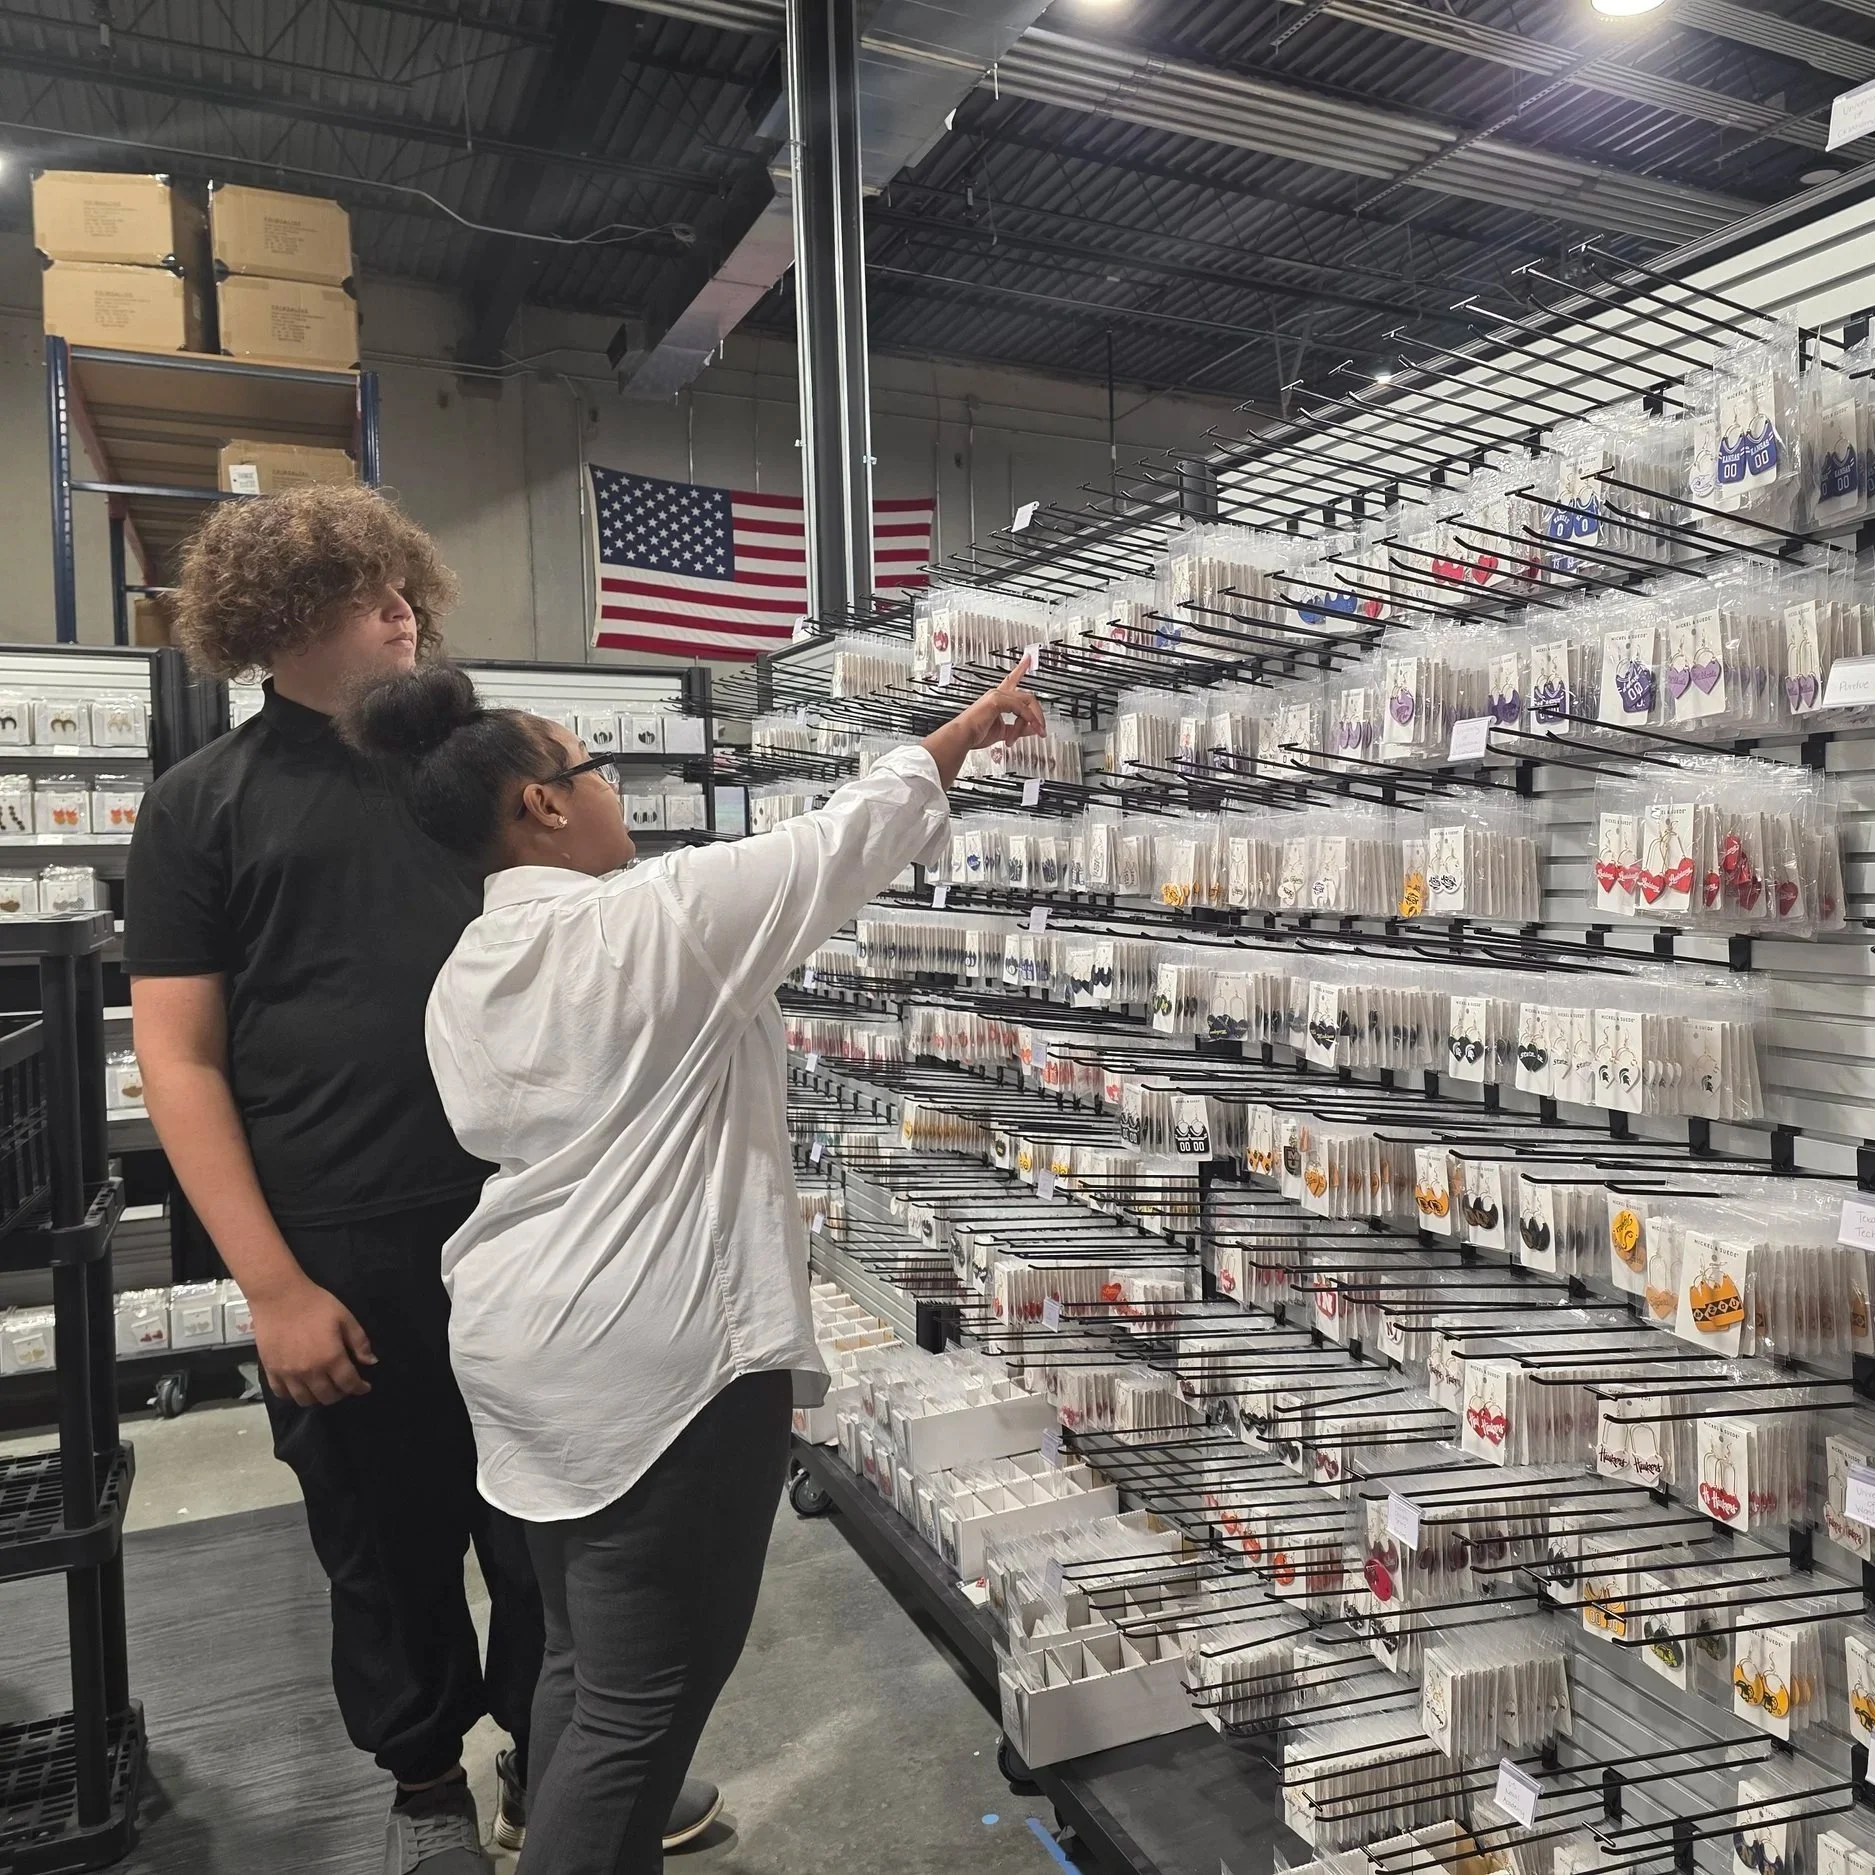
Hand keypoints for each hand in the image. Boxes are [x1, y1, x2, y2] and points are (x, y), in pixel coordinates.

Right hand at [253, 1278, 376, 1406]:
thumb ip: (359, 1342)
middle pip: (327, 1396)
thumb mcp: (345, 1318)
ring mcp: (288, 1374)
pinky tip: (300, 1387)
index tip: (364, 1387)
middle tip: (343, 1385)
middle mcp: (310, 1372)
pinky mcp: (270, 1371)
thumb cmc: (315, 1304)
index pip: (349, 1384)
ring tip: (323, 1387)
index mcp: (331, 1358)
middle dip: (340, 1394)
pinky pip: (282, 1394)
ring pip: (305, 1400)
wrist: (279, 1296)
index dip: (359, 1388)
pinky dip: (293, 1395)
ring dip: (317, 1397)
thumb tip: (371, 1362)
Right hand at [953, 655, 1045, 751]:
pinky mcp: (997, 700)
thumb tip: (1033, 728)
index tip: (1028, 658)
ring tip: (1036, 733)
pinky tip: (1029, 729)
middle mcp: (997, 693)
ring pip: (1027, 702)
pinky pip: (1021, 708)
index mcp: (997, 698)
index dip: (1020, 668)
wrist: (962, 737)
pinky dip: (1028, 720)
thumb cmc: (975, 734)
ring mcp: (997, 695)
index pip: (1012, 680)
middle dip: (1038, 713)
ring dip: (1034, 720)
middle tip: (1042, 729)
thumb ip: (1019, 729)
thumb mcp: (1004, 732)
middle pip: (1027, 696)